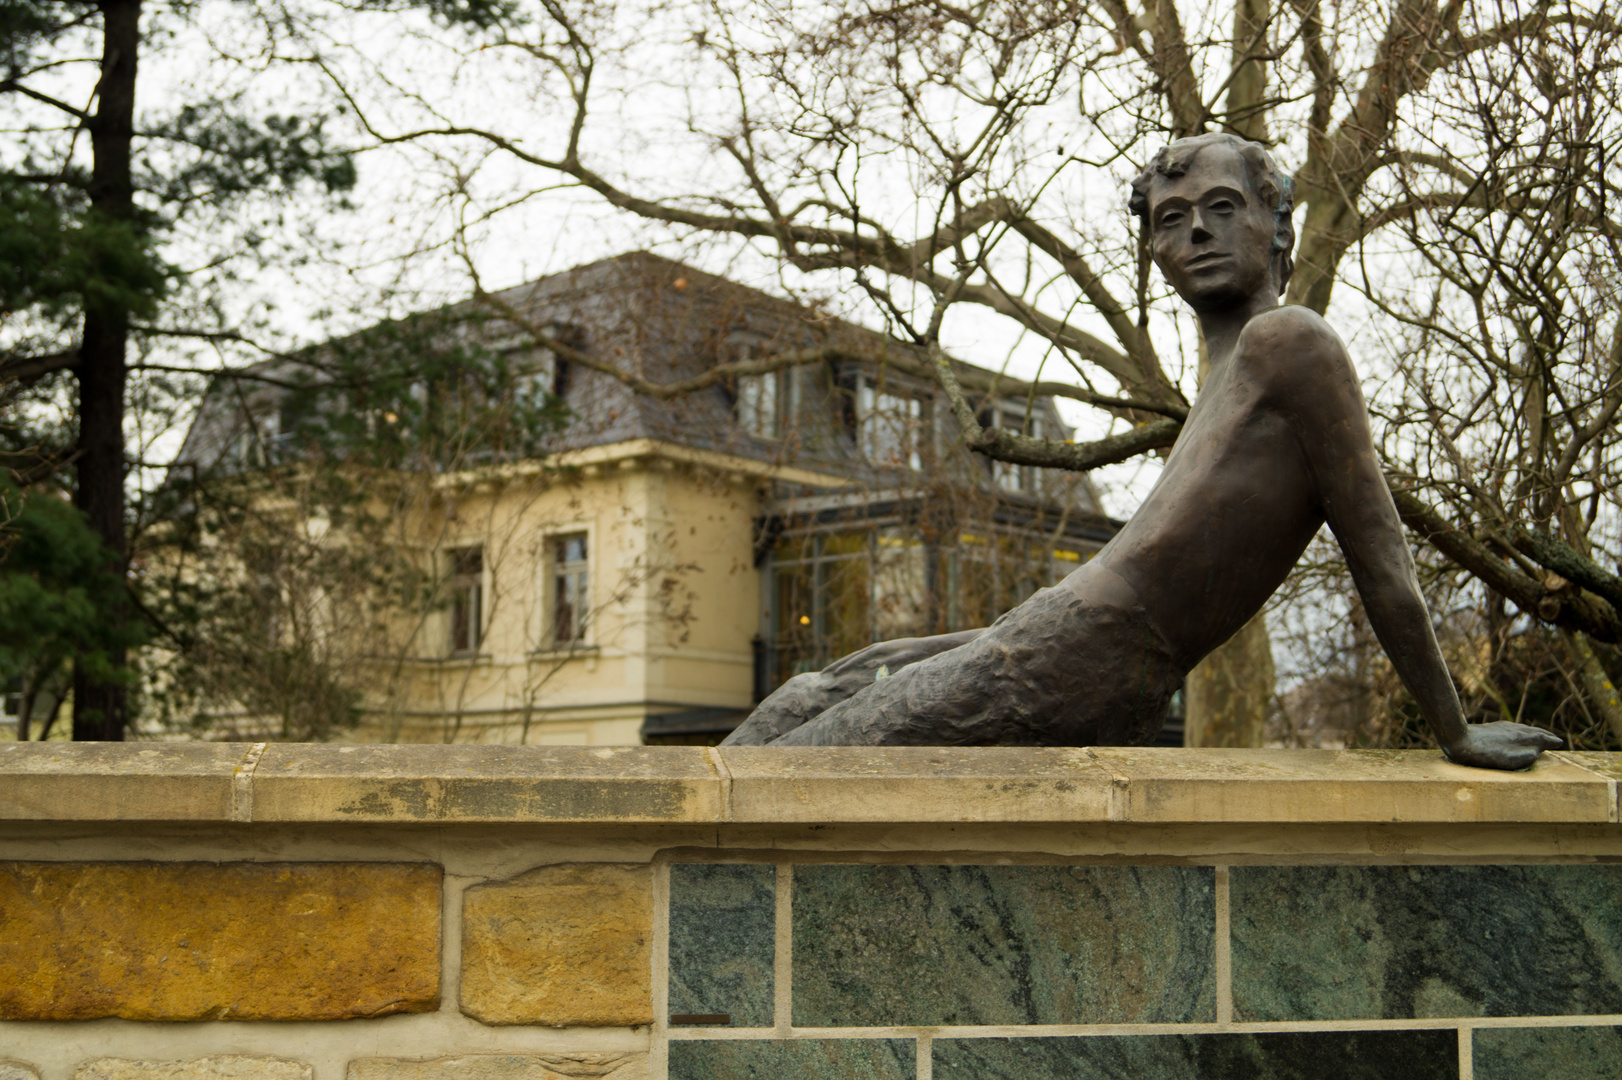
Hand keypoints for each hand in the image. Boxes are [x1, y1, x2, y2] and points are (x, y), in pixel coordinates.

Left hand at [1443, 721, 1564, 770]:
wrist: (1460, 739)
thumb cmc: (1486, 754)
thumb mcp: (1512, 760)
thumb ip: (1528, 755)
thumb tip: (1538, 751)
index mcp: (1524, 738)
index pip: (1543, 738)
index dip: (1551, 741)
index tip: (1558, 742)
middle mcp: (1516, 730)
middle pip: (1534, 732)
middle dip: (1545, 735)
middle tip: (1553, 738)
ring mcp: (1504, 727)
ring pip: (1523, 728)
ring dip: (1533, 732)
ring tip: (1538, 735)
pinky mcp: (1492, 728)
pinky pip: (1513, 728)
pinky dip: (1521, 730)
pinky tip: (1516, 732)